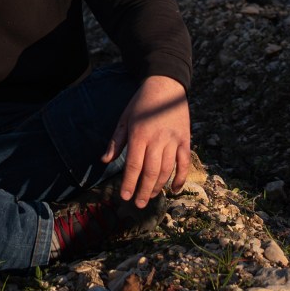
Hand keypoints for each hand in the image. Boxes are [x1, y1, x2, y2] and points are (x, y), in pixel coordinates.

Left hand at [101, 75, 190, 207]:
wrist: (166, 86)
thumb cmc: (141, 103)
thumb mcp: (124, 118)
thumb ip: (116, 141)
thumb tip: (104, 160)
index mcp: (139, 135)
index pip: (133, 165)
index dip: (128, 183)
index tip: (124, 197)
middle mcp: (157, 140)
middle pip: (150, 172)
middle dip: (143, 191)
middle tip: (138, 204)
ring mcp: (173, 140)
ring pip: (166, 170)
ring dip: (159, 187)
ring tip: (151, 196)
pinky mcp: (185, 140)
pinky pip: (184, 163)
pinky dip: (180, 178)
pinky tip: (174, 189)